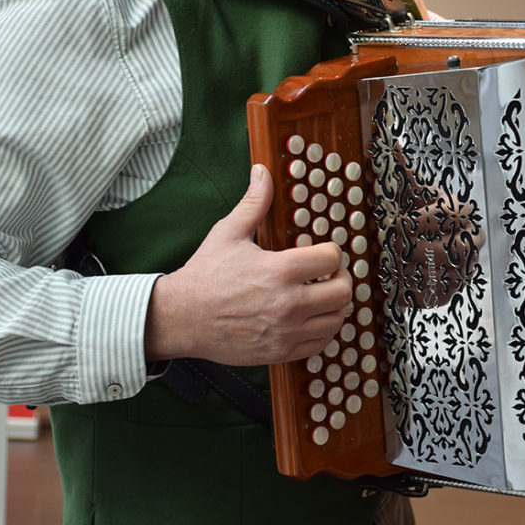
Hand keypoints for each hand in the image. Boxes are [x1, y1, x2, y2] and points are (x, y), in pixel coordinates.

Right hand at [144, 165, 352, 365]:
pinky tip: (310, 318)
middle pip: (343, 292)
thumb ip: (254, 203)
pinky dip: (322, 330)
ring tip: (320, 295)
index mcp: (280, 270)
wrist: (181, 318)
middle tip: (328, 275)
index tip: (322, 253)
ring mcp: (286, 332)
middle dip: (340, 279)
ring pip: (337, 320)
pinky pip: (320, 344)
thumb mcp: (228, 232)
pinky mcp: (280, 351)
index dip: (330, 252)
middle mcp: (288, 303)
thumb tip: (262, 173)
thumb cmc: (204, 275)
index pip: (332, 258)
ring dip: (334, 306)